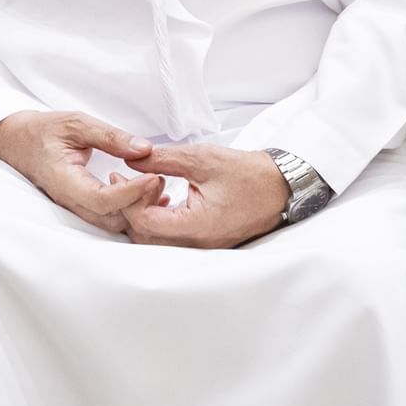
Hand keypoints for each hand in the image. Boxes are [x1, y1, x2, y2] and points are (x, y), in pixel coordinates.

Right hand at [0, 110, 163, 233]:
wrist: (15, 142)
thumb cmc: (43, 130)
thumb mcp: (76, 123)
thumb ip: (110, 136)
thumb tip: (144, 149)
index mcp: (65, 181)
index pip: (102, 200)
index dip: (131, 193)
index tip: (154, 176)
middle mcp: (70, 201)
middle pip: (110, 221)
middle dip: (139, 206)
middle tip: (159, 180)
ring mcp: (74, 208)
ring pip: (111, 225)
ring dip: (136, 211)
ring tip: (155, 186)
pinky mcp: (81, 208)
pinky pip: (108, 219)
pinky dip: (130, 210)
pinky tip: (145, 194)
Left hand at [123, 143, 290, 249]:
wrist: (280, 187)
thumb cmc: (248, 173)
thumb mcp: (201, 159)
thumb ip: (162, 159)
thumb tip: (131, 160)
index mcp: (197, 226)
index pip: (145, 222)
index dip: (129, 197)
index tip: (124, 175)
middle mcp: (198, 243)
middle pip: (145, 236)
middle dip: (131, 207)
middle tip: (130, 178)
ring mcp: (202, 246)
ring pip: (155, 240)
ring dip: (144, 213)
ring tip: (150, 184)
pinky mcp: (204, 241)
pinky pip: (171, 239)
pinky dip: (159, 219)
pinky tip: (164, 195)